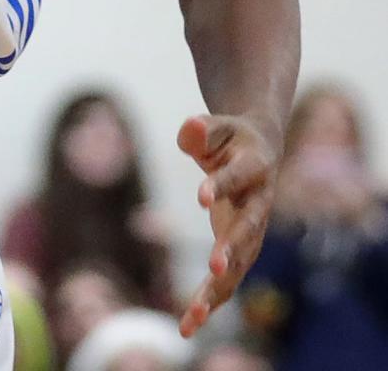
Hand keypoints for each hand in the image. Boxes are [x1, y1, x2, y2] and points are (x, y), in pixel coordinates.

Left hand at [177, 112, 278, 337]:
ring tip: (193, 315)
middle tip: (214, 267)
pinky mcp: (242, 251)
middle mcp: (260, 204)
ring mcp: (253, 232)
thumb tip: (190, 130)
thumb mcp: (217, 125)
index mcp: (255, 166)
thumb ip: (203, 129)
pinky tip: (187, 324)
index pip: (237, 177)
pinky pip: (228, 280)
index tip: (201, 197)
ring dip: (218, 290)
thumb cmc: (231, 136)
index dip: (220, 186)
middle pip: (248, 230)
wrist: (261, 150)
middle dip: (232, 249)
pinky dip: (210, 301)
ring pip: (239, 266)